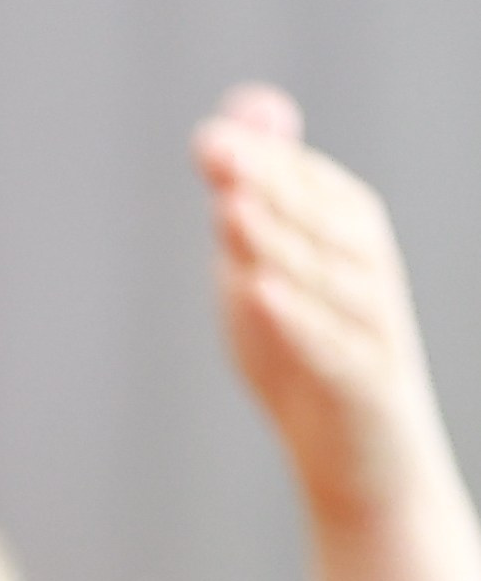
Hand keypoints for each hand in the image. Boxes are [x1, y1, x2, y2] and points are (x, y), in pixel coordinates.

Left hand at [194, 89, 449, 531]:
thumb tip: (228, 123)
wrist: (359, 457)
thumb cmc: (309, 354)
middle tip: (218, 156)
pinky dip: (298, 319)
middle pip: (319, 217)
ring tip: (233, 210)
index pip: (305, 183)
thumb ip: (253, 202)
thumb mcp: (272, 272)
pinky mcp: (364, 382)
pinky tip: (262, 294)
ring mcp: (370, 324)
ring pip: (326, 274)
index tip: (208, 140)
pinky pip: (331, 346)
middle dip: (267, 184)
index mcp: (348, 231)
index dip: (258, 159)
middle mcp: (366, 267)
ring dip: (279, 240)